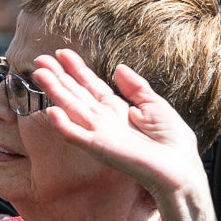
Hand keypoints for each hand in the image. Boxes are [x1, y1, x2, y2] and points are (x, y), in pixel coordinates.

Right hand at [28, 50, 206, 200]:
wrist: (180, 167)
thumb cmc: (172, 140)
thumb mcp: (155, 104)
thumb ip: (135, 87)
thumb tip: (118, 68)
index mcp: (118, 110)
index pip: (92, 86)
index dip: (77, 69)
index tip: (62, 53)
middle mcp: (105, 120)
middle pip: (76, 94)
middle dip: (58, 76)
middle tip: (39, 59)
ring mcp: (100, 134)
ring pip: (71, 108)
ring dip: (55, 92)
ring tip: (39, 73)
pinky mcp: (99, 148)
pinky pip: (76, 135)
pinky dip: (63, 124)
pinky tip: (50, 111)